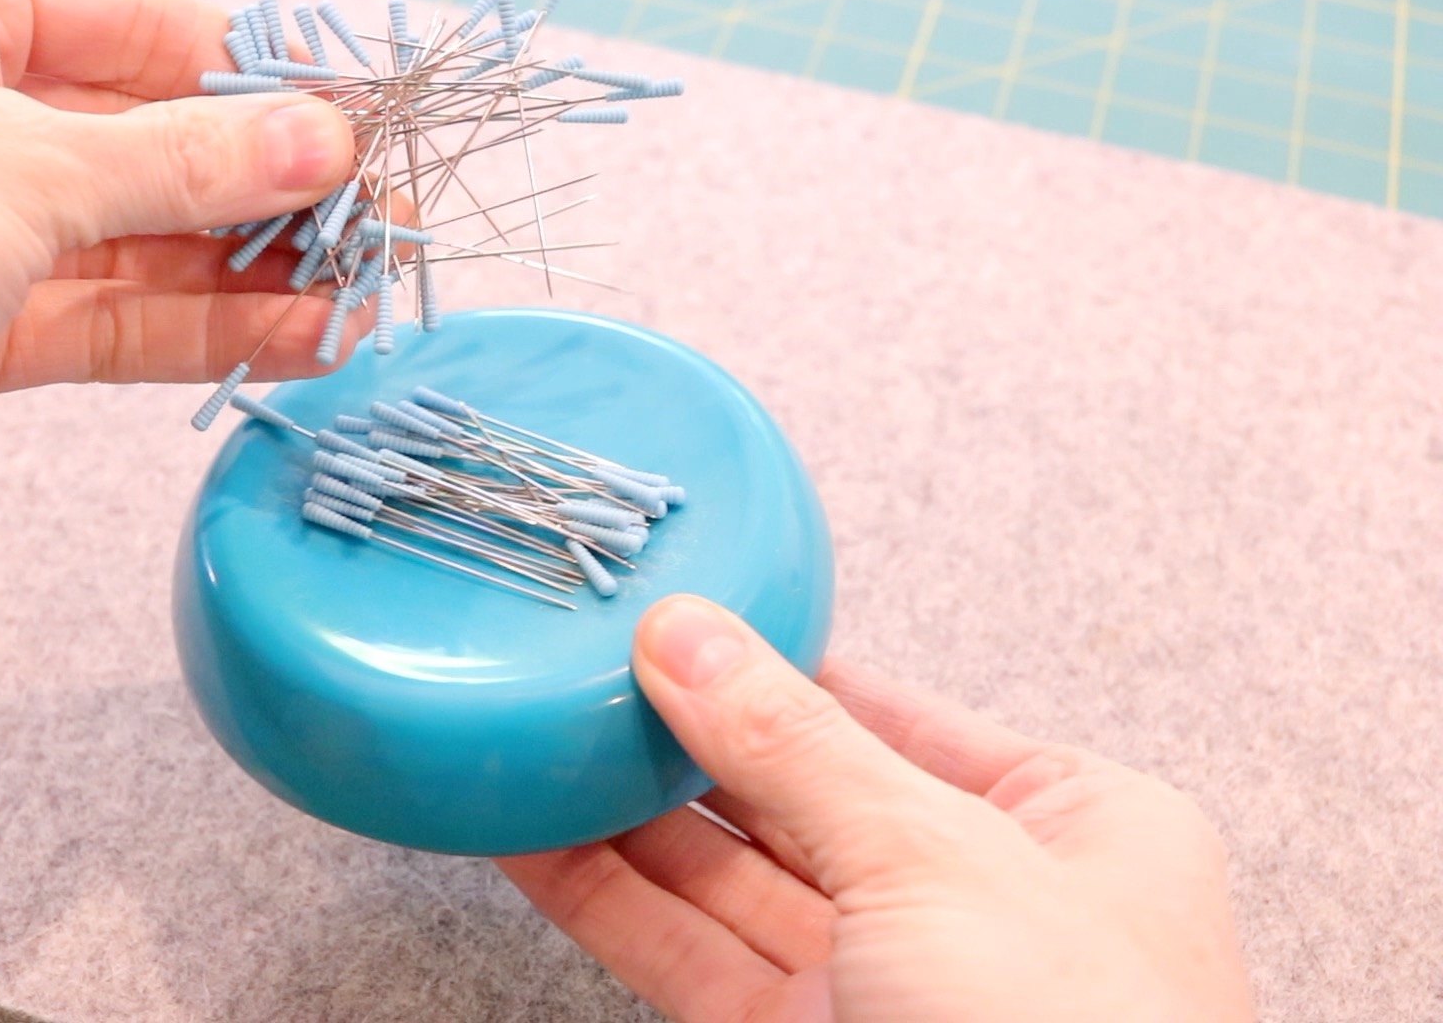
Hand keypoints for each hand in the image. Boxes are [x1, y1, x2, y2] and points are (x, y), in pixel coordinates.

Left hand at [0, 0, 364, 612]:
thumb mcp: (23, 164)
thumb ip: (184, 162)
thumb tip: (319, 141)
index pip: (146, 23)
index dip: (265, 79)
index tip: (365, 125)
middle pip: (152, 137)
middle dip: (269, 188)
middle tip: (379, 228)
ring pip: (142, 238)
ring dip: (252, 273)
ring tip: (360, 300)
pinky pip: (111, 316)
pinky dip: (200, 329)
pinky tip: (293, 341)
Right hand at [499, 595, 1254, 1022]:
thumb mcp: (937, 859)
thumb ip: (799, 746)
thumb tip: (692, 640)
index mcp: (1065, 825)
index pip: (890, 712)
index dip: (777, 662)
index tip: (676, 617)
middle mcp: (970, 902)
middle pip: (797, 789)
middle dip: (687, 733)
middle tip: (580, 667)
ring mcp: (879, 985)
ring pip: (728, 879)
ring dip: (625, 814)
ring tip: (535, 737)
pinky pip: (687, 957)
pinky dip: (607, 900)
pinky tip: (537, 843)